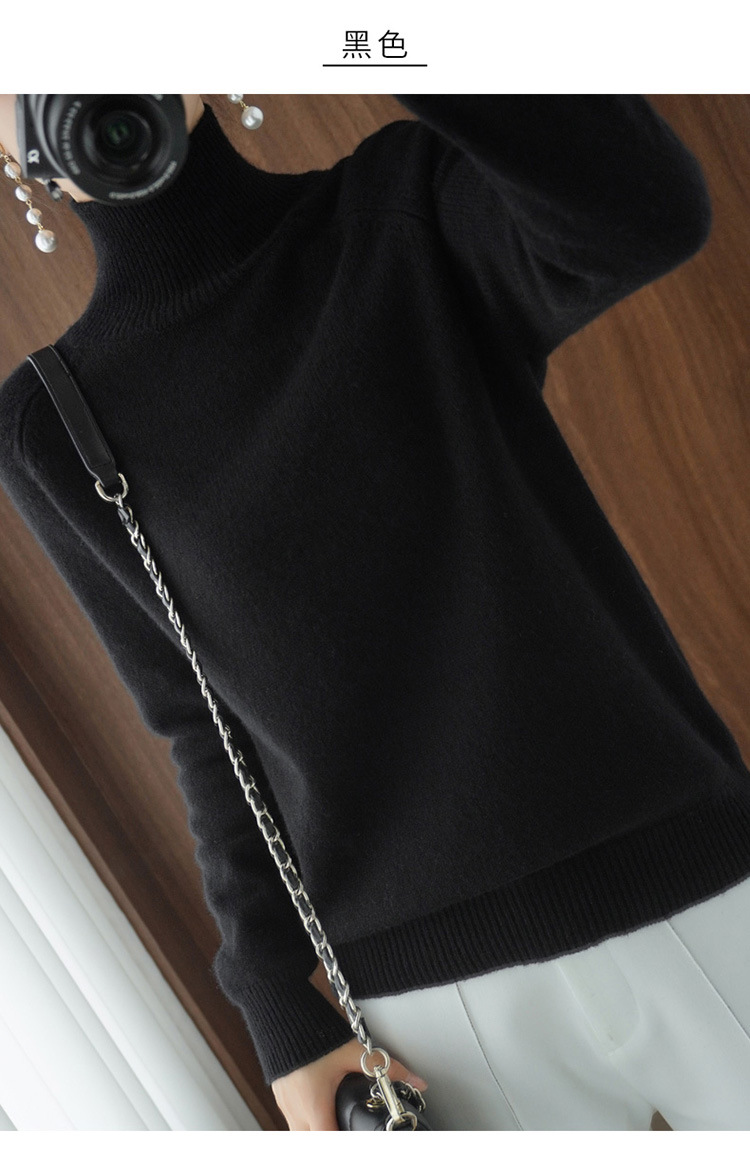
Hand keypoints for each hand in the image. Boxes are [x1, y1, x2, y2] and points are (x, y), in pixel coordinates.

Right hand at [271, 1036, 428, 1130]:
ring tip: (335, 1119)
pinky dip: (308, 1122)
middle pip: (312, 1141)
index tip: (355, 1132)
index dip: (342, 1139)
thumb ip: (385, 1068)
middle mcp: (296, 1110)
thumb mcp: (354, 1052)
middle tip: (347, 1127)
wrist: (283, 1013)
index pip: (327, 1139)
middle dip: (330, 1137)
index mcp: (314, 1105)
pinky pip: (294, 1121)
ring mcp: (285, 1105)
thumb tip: (416, 1081)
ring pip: (300, 1134)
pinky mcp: (281, 1096)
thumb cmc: (314, 1034)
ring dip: (318, 1130)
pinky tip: (321, 1110)